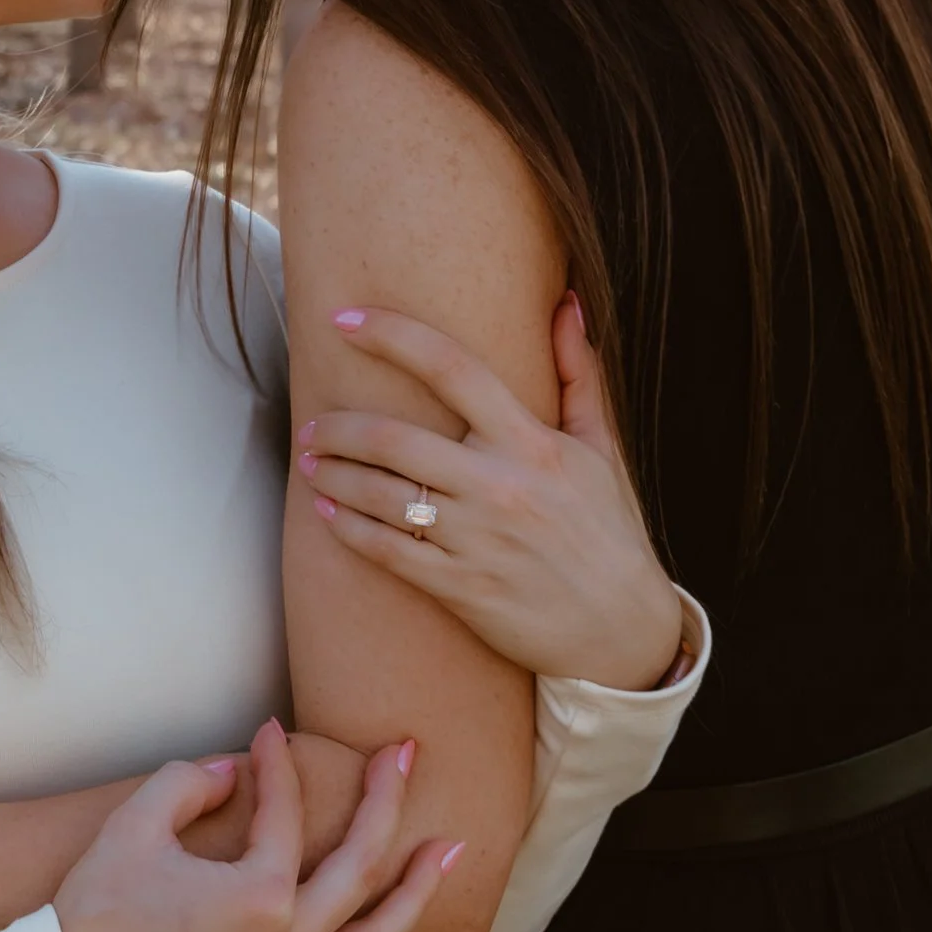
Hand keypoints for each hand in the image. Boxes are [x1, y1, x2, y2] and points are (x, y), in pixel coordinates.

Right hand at [52, 717, 456, 931]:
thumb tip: (230, 773)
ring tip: (448, 854)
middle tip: (408, 754)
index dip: (276, 764)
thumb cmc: (93, 915)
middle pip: (360, 865)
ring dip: (415, 893)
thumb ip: (188, 783)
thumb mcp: (133, 828)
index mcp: (261, 896)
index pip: (286, 812)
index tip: (268, 731)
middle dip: (388, 801)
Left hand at [298, 295, 685, 687]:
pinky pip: (387, 552)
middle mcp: (500, 487)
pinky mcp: (461, 588)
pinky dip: (348, 528)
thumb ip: (577, 373)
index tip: (345, 318)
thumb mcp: (602, 448)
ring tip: (309, 461)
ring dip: (333, 474)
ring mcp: (477, 541)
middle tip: (312, 423)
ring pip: (381, 496)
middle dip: (338, 427)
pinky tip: (327, 512)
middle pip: (395, 439)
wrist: (622, 629)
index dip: (393, 335)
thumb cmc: (609, 530)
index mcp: (532, 443)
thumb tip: (566, 302)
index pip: (453, 369)